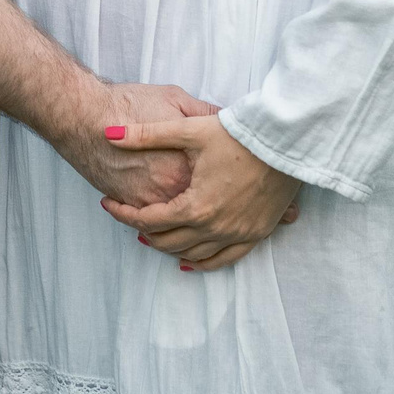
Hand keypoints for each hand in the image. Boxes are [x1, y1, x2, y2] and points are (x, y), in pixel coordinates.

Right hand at [56, 82, 216, 207]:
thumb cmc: (130, 104)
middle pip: (199, 204)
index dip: (222, 172)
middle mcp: (172, 190)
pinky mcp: (129, 204)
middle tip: (210, 188)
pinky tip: (162, 203)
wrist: (85, 116)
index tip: (224, 167)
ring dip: (182, 214)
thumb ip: (205, 113)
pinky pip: (150, 219)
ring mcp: (150, 201)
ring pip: (175, 220)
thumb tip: (227, 118)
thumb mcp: (175, 100)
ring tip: (188, 201)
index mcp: (189, 165)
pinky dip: (158, 215)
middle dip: (206, 198)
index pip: (218, 180)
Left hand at [101, 114, 303, 272]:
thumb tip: (109, 133)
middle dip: (143, 231)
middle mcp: (216, 228)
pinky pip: (225, 260)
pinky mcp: (257, 234)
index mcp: (196, 206)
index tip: (108, 203)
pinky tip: (189, 261)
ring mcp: (238, 234)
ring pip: (193, 255)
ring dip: (169, 248)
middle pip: (167, 242)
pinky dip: (203, 263)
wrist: (285, 139)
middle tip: (130, 216)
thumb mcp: (189, 130)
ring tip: (154, 234)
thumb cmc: (238, 133)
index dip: (123, 214)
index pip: (148, 220)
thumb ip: (147, 135)